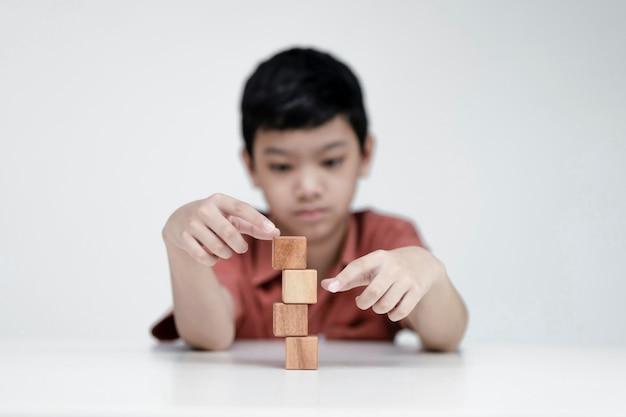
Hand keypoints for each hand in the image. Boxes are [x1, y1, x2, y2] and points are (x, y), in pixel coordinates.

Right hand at [162, 193, 279, 265]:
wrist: (179, 220)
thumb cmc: (214, 218)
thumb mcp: (232, 217)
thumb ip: (254, 225)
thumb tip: (276, 233)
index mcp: (219, 200)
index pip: (241, 208)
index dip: (258, 219)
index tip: (272, 231)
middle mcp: (204, 209)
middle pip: (228, 232)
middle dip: (239, 246)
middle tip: (242, 249)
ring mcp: (191, 223)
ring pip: (217, 247)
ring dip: (227, 254)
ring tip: (226, 251)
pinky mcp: (182, 237)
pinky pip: (202, 256)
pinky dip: (212, 260)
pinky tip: (214, 257)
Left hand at [320, 246, 443, 321]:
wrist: (422, 263)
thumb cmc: (387, 268)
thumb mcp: (369, 268)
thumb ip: (347, 278)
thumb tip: (323, 285)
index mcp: (378, 257)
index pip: (358, 265)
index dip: (343, 277)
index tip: (329, 287)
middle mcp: (393, 267)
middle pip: (373, 293)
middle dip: (364, 303)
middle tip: (362, 301)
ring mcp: (407, 279)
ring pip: (385, 305)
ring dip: (378, 309)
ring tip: (378, 303)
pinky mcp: (417, 290)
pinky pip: (400, 312)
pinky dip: (392, 315)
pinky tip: (391, 308)